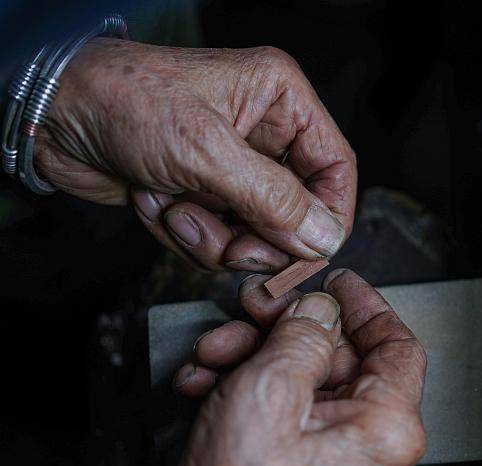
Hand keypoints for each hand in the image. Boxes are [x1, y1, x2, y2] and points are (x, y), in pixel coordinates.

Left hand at [36, 38, 355, 270]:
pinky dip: (184, 232)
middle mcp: (263, 134)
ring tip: (175, 209)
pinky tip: (154, 201)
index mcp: (280, 100)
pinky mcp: (202, 194)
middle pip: (297, 212)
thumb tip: (324, 238)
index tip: (311, 253)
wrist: (51, 114)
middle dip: (257, 237)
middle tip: (230, 245)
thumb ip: (273, 199)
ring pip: (255, 234)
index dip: (329, 215)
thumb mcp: (207, 151)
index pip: (335, 167)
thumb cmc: (122, 100)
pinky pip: (217, 239)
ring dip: (212, 237)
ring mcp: (231, 168)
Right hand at [136, 269, 426, 465]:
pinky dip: (246, 385)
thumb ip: (304, 335)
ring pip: (306, 375)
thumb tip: (319, 308)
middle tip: (252, 309)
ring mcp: (337, 451)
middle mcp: (372, 441)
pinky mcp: (303, 458)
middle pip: (343, 356)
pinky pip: (286, 403)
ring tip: (213, 355)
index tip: (336, 283)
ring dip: (255, 355)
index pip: (398, 345)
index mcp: (388, 427)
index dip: (366, 306)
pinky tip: (205, 382)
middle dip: (288, 329)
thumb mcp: (271, 389)